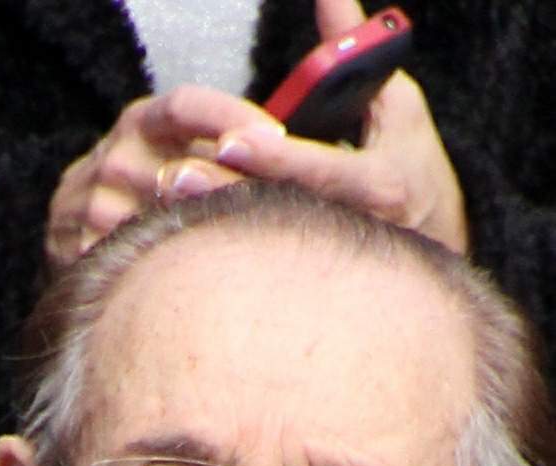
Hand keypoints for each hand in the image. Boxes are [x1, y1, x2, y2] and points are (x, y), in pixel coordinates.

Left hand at [49, 5, 466, 263]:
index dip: (273, 157)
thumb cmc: (411, 163)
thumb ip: (354, 53)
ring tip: (164, 196)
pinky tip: (171, 231)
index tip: (228, 140)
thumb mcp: (396, 103)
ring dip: (210, 220)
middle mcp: (351, 233)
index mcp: (381, 185)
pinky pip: (254, 263)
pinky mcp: (300, 284)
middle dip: (224, 192)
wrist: (430, 243)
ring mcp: (323, 264)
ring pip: (259, 243)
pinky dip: (216, 243)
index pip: (319, 171)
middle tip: (173, 175)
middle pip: (277, 211)